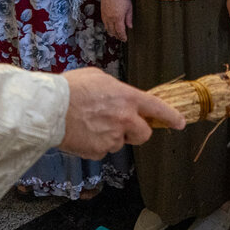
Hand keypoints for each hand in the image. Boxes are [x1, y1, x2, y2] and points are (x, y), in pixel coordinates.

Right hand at [59, 67, 186, 158]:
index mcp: (127, 98)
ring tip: (90, 123)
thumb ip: (115, 89)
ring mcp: (113, 137)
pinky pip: (102, 150)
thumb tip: (118, 96)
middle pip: (144, 134)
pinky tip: (82, 133)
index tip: (180, 122)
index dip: (171, 117)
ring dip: (110, 136)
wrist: (49, 109)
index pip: (157, 108)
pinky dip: (95, 145)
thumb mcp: (99, 78)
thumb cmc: (71, 88)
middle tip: (122, 126)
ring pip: (120, 142)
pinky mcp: (99, 151)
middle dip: (137, 132)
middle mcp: (125, 119)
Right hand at [101, 0, 132, 41]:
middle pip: (113, 31)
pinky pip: (104, 23)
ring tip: (115, 35)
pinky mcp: (102, 12)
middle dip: (117, 36)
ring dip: (111, 32)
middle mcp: (110, 18)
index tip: (125, 39)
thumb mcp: (129, 7)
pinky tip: (110, 27)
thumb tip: (130, 27)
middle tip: (121, 38)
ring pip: (107, 28)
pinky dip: (107, 27)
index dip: (122, 37)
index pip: (120, 31)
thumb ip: (129, 18)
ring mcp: (105, 15)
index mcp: (118, 18)